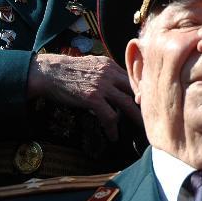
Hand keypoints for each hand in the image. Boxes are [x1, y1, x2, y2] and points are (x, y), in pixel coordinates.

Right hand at [27, 53, 141, 140]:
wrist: (48, 72)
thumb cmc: (68, 70)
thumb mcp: (92, 64)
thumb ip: (108, 72)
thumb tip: (119, 83)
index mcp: (111, 65)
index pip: (133, 78)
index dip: (142, 91)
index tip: (150, 101)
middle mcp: (110, 73)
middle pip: (136, 89)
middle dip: (145, 104)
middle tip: (153, 115)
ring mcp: (102, 85)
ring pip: (127, 103)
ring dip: (135, 117)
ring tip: (141, 129)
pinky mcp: (92, 98)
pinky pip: (109, 115)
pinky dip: (113, 127)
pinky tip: (114, 136)